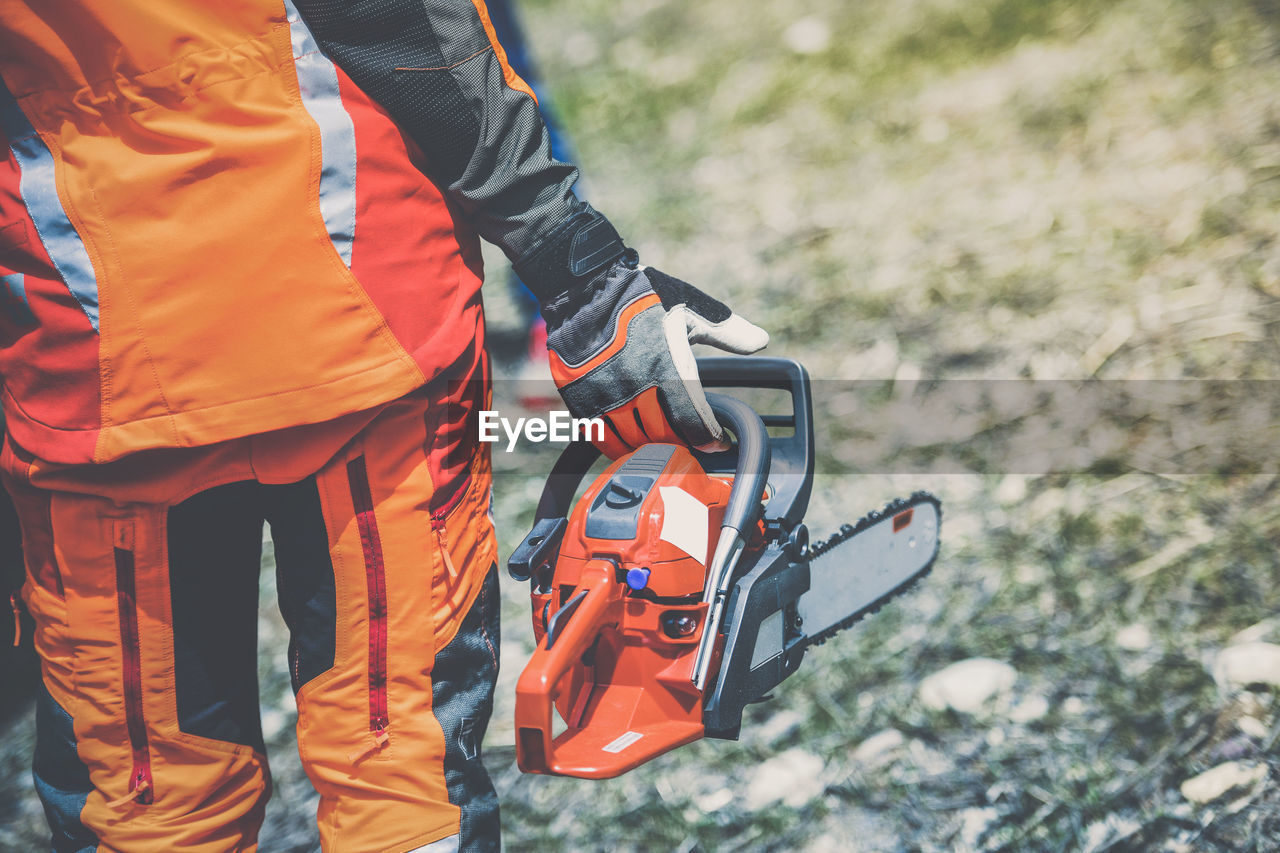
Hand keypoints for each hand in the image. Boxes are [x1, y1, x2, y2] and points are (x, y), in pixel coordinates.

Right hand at [541, 255, 768, 457]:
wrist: (584, 285)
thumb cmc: (642, 295)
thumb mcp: (690, 306)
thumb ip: (726, 329)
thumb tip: (762, 340)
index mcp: (667, 364)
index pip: (694, 420)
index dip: (710, 439)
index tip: (719, 444)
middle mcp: (636, 384)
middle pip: (666, 436)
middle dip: (684, 445)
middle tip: (694, 445)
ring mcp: (606, 393)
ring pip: (634, 441)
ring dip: (652, 448)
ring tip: (665, 446)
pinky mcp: (580, 398)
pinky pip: (602, 437)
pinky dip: (620, 446)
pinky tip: (632, 444)